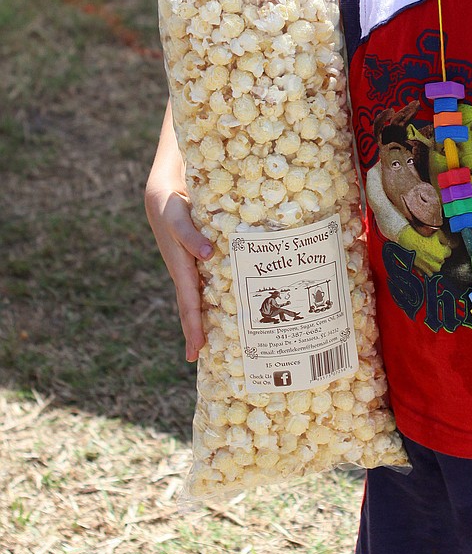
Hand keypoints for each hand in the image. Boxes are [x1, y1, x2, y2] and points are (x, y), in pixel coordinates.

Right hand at [145, 179, 210, 361]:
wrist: (164, 195)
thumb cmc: (171, 207)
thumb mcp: (179, 219)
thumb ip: (190, 237)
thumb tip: (206, 256)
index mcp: (181, 269)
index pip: (188, 304)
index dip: (192, 328)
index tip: (194, 352)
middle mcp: (186, 273)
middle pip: (192, 308)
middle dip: (195, 332)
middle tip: (198, 358)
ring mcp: (191, 268)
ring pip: (200, 298)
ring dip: (206, 318)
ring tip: (216, 340)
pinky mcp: (198, 259)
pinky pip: (207, 283)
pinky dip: (214, 297)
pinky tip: (226, 306)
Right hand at [398, 225, 451, 274]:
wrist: (405, 240)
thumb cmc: (418, 235)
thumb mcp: (436, 233)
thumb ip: (444, 239)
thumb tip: (446, 242)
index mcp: (441, 254)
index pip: (448, 252)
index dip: (444, 247)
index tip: (440, 245)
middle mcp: (435, 263)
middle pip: (442, 260)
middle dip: (438, 255)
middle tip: (431, 248)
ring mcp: (427, 268)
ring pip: (435, 267)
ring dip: (433, 262)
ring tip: (426, 254)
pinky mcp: (419, 271)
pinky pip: (426, 272)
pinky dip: (426, 268)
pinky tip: (422, 259)